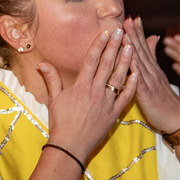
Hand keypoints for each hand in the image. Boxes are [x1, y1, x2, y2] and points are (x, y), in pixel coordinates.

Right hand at [39, 27, 136, 159]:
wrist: (70, 147)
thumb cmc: (60, 123)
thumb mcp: (54, 100)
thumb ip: (51, 79)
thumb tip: (42, 63)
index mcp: (81, 86)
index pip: (91, 60)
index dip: (99, 45)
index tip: (106, 32)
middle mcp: (95, 92)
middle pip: (107, 65)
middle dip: (114, 46)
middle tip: (122, 32)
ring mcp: (106, 102)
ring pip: (118, 78)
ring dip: (126, 61)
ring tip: (131, 46)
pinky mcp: (114, 114)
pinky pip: (126, 98)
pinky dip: (132, 85)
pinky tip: (137, 74)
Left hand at [123, 16, 179, 132]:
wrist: (177, 118)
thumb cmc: (164, 99)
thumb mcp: (158, 75)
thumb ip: (153, 56)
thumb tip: (153, 37)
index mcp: (152, 69)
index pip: (144, 47)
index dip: (138, 32)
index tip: (133, 17)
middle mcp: (152, 72)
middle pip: (141, 50)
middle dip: (134, 34)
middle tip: (128, 19)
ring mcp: (150, 83)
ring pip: (140, 63)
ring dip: (133, 48)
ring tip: (126, 35)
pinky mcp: (148, 95)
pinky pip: (140, 82)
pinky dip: (136, 71)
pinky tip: (130, 61)